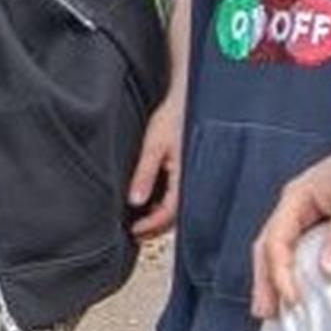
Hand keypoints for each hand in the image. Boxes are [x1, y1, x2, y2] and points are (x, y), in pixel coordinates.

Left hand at [126, 97, 182, 238]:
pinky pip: (184, 196)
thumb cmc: (174, 117)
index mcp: (186, 177)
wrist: (189, 98)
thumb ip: (145, 174)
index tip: (134, 230)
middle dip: (157, 227)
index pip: (169, 213)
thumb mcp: (154, 145)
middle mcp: (195, 181)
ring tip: (143, 220)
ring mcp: (196, 177)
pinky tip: (156, 202)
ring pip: (182, 208)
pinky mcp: (194, 171)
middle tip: (137, 232)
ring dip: (163, 218)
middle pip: (177, 216)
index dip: (151, 225)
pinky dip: (169, 205)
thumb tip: (135, 201)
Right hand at [250, 143, 330, 318]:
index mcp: (296, 198)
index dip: (280, 273)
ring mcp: (305, 214)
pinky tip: (296, 290)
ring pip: (278, 250)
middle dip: (265, 280)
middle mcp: (294, 206)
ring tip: (273, 310)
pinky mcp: (319, 222)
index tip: (294, 300)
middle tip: (266, 313)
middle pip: (267, 247)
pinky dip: (291, 271)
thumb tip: (328, 271)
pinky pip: (296, 250)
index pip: (275, 241)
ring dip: (273, 279)